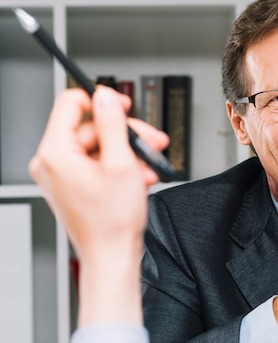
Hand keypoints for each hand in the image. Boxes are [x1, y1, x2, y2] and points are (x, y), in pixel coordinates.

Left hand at [29, 87, 168, 325]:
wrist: (111, 255)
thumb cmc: (113, 221)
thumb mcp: (121, 162)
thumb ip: (113, 123)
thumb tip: (106, 96)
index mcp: (55, 153)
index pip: (71, 103)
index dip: (102, 101)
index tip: (123, 105)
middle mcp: (51, 162)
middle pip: (91, 127)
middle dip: (126, 134)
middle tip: (151, 141)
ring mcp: (60, 175)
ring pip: (98, 146)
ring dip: (128, 152)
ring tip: (149, 167)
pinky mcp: (70, 184)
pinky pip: (96, 162)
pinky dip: (119, 166)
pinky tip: (139, 177)